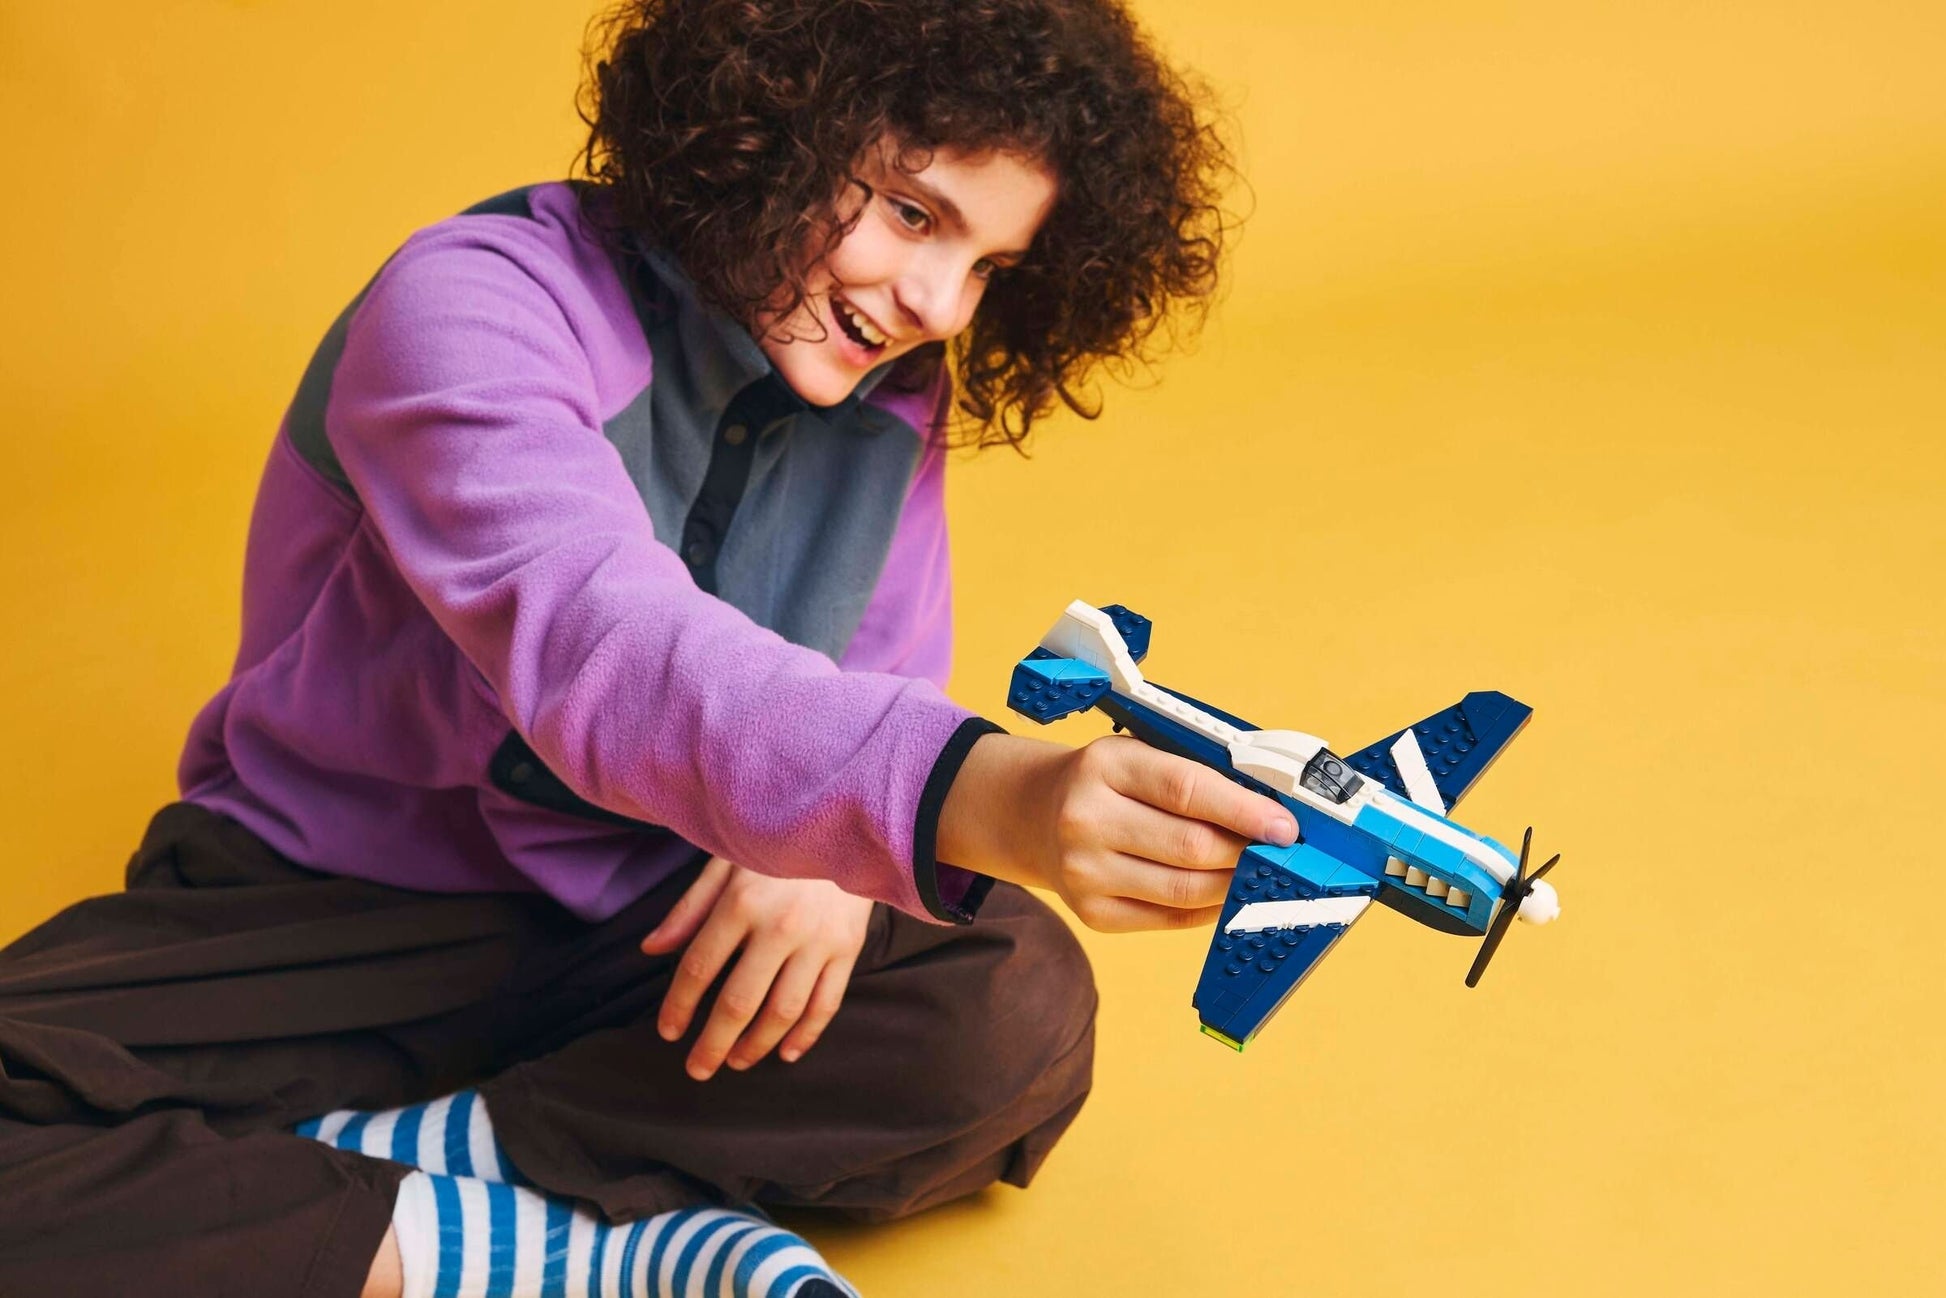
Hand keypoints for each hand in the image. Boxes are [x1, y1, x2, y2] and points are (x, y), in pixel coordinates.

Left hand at [640, 856, 872, 1080]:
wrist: (850, 825)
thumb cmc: (777, 843)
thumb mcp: (726, 861)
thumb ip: (690, 908)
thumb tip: (651, 950)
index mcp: (741, 901)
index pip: (699, 967)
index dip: (679, 1005)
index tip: (668, 1031)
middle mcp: (779, 926)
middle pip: (739, 1001)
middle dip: (713, 1042)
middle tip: (697, 1069)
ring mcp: (817, 940)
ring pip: (783, 1010)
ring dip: (756, 1045)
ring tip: (736, 1061)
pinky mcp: (848, 948)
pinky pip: (826, 1004)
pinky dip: (806, 1035)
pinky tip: (785, 1053)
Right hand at [938, 732, 1297, 932]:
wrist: (1035, 815)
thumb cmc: (1106, 782)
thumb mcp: (1139, 754)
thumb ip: (1196, 775)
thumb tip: (1269, 812)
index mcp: (1103, 764)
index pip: (1187, 789)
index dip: (1244, 811)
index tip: (1285, 826)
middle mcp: (1085, 818)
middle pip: (1191, 846)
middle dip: (1246, 852)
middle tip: (1278, 853)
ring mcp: (1084, 872)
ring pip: (1185, 890)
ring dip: (1233, 884)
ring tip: (1256, 873)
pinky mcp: (1092, 912)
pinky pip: (1169, 919)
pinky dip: (1206, 909)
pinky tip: (1222, 893)